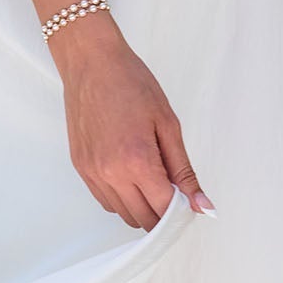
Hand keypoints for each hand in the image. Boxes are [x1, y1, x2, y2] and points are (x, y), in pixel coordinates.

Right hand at [51, 18, 214, 230]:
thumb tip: (201, 205)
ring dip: (142, 208)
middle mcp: (111, 173)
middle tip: (175, 193)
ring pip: (123, 214)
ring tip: (153, 181)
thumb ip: (184, 170)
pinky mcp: (81, 168)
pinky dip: (122, 200)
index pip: (165, 209)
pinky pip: (105, 201)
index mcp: (137, 161)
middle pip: (144, 219)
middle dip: (164, 214)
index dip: (183, 211)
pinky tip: (132, 178)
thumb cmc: (131, 83)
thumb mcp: (168, 124)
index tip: (191, 203)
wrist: (91, 63)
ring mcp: (92, 173)